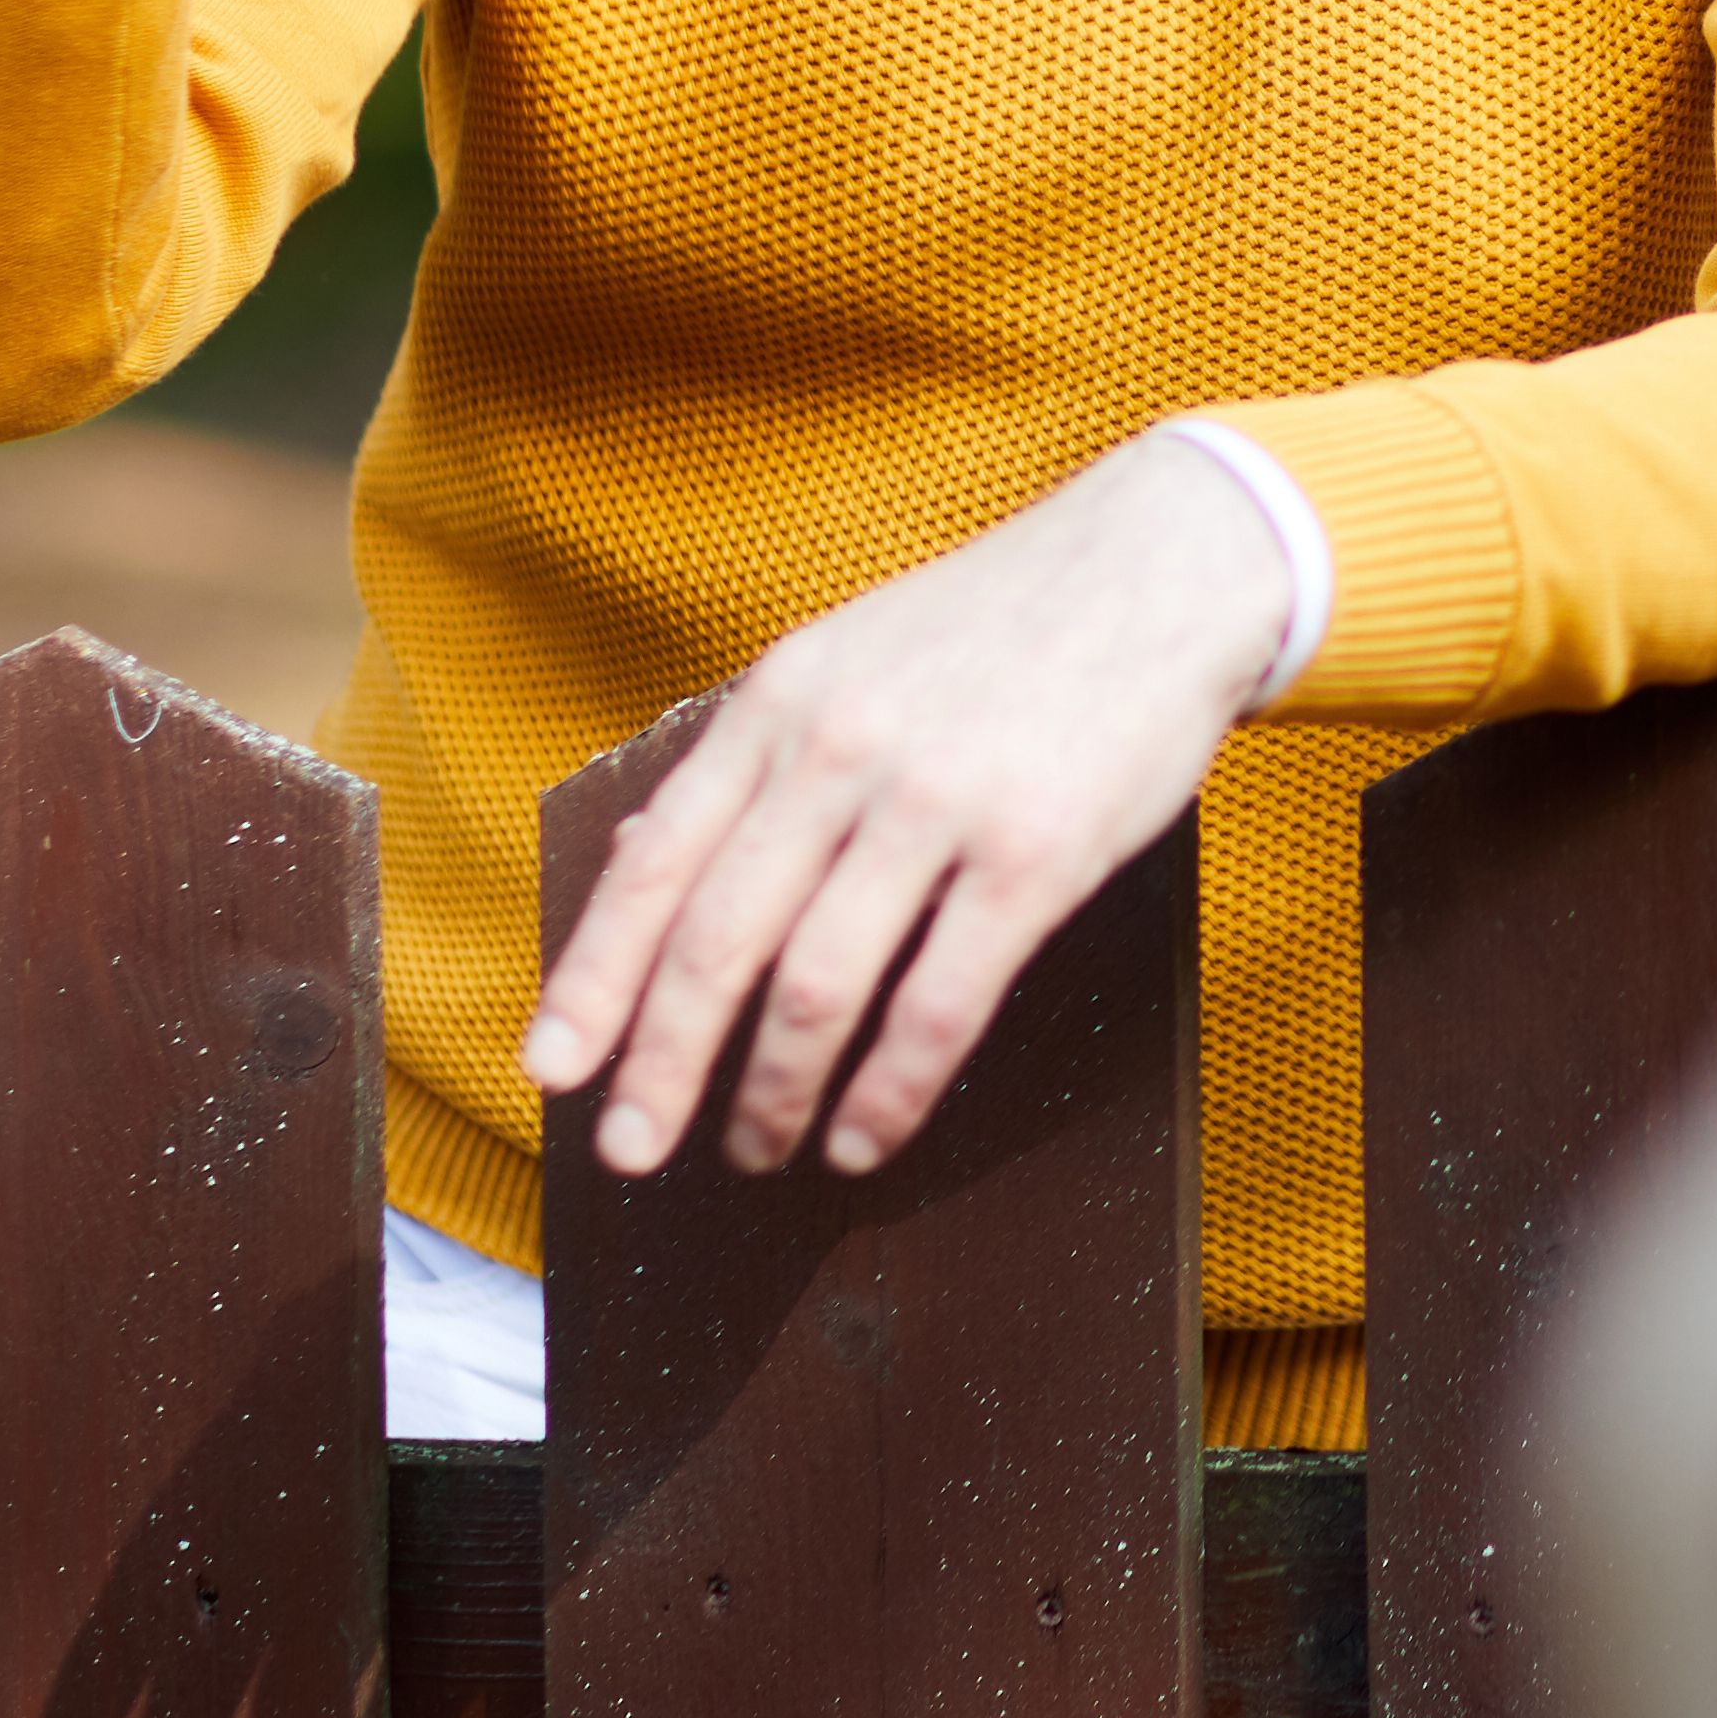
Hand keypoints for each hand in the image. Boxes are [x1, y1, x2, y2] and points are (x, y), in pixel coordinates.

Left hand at [524, 436, 1302, 1180]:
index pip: (655, 861)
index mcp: (781, 703)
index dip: (594, 977)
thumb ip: (754, 757)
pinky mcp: (1034, 855)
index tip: (553, 1065)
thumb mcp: (848, 655)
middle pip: (719, 943)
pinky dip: (887, 1092)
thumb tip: (640, 857)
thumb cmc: (1002, 624)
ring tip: (759, 1149)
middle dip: (662, 1066)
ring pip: (817, 988)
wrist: (1163, 568)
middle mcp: (841, 752)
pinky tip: (865, 1137)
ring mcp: (938, 804)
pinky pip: (937, 1004)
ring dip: (774, 1094)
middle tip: (632, 1148)